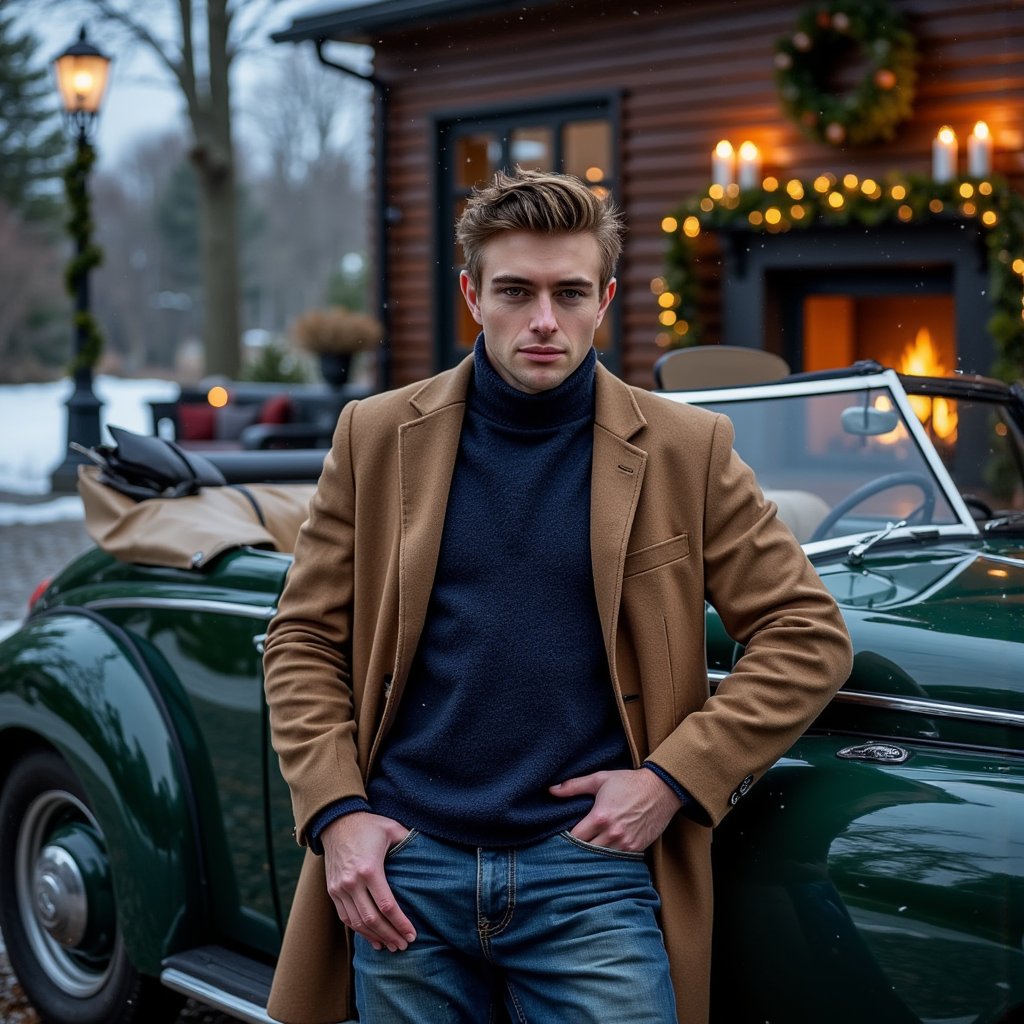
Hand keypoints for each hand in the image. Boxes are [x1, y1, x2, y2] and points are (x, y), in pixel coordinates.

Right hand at [321, 811, 416, 951]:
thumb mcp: (391, 828)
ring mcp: (340, 888)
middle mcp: (352, 882)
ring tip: (390, 946)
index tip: (412, 934)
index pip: (387, 905)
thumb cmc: (368, 825)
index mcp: (369, 869)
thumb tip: (430, 851)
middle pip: (372, 919)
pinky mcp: (332, 891)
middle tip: (403, 946)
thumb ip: (409, 840)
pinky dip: (358, 931)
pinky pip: (345, 917)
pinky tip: (372, 938)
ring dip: (374, 937)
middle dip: (390, 935)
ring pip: (357, 923)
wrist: (335, 822)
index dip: (401, 923)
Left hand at [550, 768, 681, 852]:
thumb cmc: (628, 782)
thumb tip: (550, 790)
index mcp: (600, 816)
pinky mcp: (636, 849)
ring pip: (601, 860)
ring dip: (592, 858)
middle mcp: (612, 833)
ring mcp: (625, 844)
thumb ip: (574, 786)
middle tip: (568, 850)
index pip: (575, 837)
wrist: (661, 790)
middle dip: (577, 851)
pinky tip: (601, 858)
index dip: (565, 839)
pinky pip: (617, 861)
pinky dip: (608, 860)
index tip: (560, 838)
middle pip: (586, 852)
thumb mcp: (600, 779)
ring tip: (583, 856)